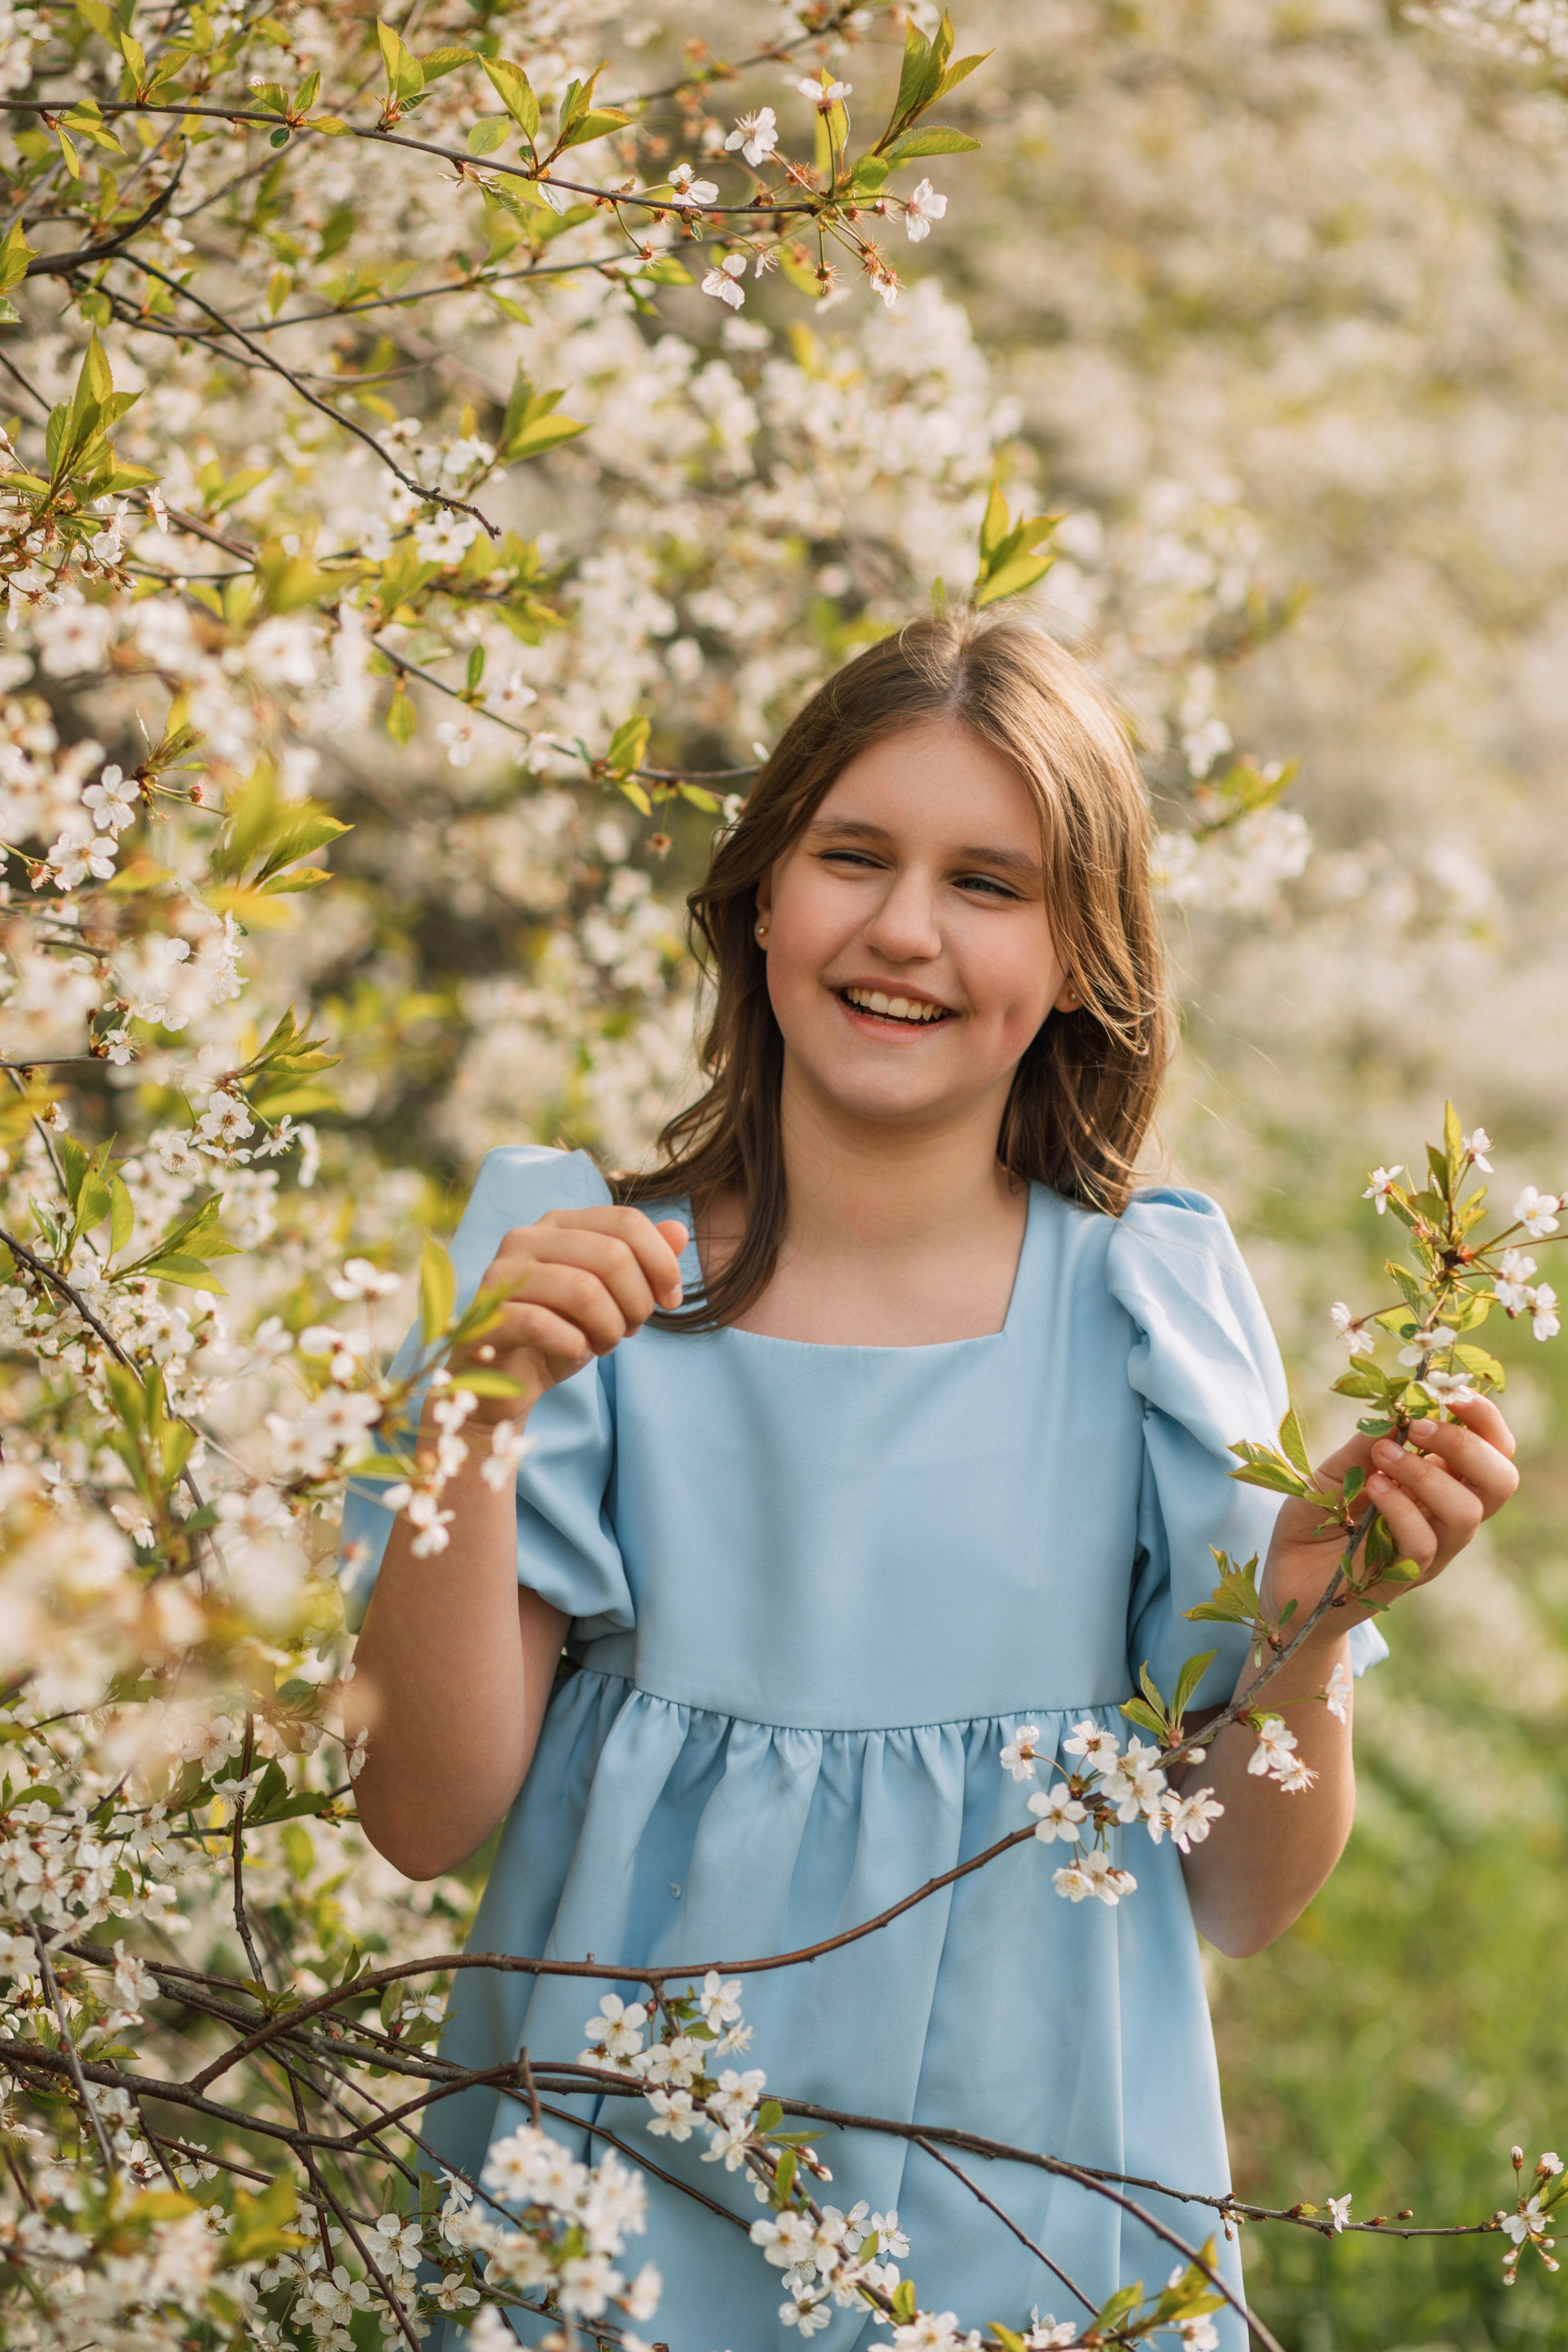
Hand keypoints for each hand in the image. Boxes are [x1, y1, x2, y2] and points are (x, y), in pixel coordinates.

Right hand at [448, 1206, 688, 1424]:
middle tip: (629, 1330)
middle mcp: (527, 1237)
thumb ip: (643, 1263)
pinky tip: (575, 1353)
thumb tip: (680, 1231)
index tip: (671, 1302)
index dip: (662, 1263)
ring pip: (584, 1290)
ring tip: (603, 1344)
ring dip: (609, 1328)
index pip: (626, 1221)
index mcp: (559, 1224)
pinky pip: (543, 1324)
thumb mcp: (611, 1298)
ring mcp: (501, 1275)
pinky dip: (573, 1345)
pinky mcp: (488, 1317)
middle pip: (612, 1255)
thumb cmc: (561, 1332)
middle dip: (637, 1302)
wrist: (506, 1381)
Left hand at [1261, 1391, 1519, 1633]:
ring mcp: (1431, 1550)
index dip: (1484, 1420)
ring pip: (1467, 1513)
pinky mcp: (1403, 1576)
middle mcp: (1445, 1516)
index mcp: (1440, 1482)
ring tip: (1383, 1456)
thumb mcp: (1336, 1470)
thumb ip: (1367, 1443)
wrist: (1286, 1574)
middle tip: (1417, 1427)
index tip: (1450, 1393)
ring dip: (1426, 1474)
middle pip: (1500, 1481)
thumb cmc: (1317, 1518)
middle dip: (1466, 1445)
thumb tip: (1400, 1408)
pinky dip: (1401, 1508)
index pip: (1492, 1450)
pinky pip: (1423, 1543)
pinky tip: (1372, 1488)